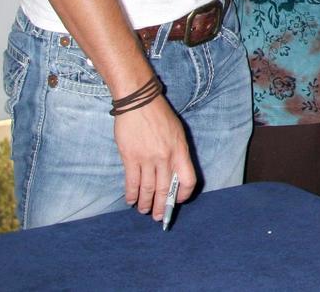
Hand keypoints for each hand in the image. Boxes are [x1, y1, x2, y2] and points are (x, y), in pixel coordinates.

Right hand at [113, 95, 196, 220]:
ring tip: (143, 210)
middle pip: (166, 189)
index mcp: (180, 150)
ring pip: (148, 188)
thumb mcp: (177, 132)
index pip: (188, 179)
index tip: (178, 201)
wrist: (139, 102)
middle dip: (162, 206)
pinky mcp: (130, 157)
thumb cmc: (159, 116)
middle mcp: (166, 157)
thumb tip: (174, 173)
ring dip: (145, 203)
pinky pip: (132, 182)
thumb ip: (177, 153)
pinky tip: (130, 200)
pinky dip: (131, 194)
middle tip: (158, 217)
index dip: (184, 194)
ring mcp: (148, 158)